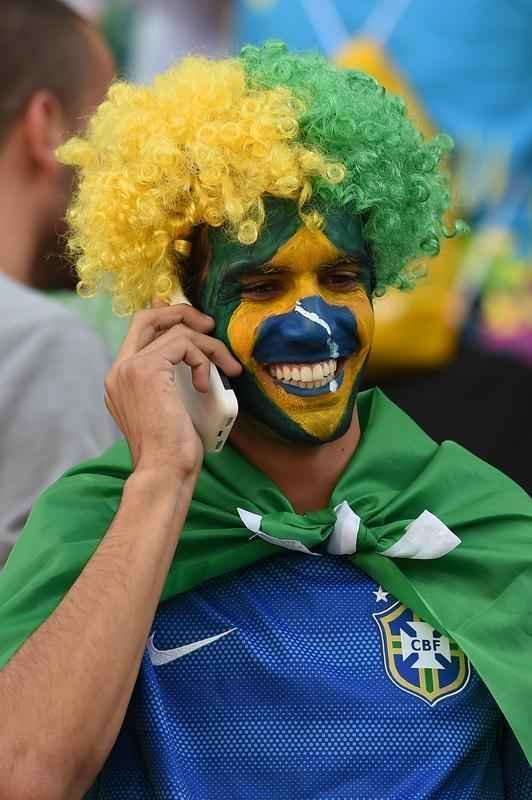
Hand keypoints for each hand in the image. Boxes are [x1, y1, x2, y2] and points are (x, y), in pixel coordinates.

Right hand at [105, 305, 241, 477]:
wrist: (163, 471)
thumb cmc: (172, 451)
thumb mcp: (173, 408)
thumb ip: (174, 382)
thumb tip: (194, 359)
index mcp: (120, 379)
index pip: (140, 332)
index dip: (167, 319)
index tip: (198, 327)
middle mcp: (119, 370)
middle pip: (147, 317)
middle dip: (182, 313)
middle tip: (210, 326)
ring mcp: (129, 369)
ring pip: (174, 331)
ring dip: (208, 346)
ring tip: (226, 368)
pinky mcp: (147, 370)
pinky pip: (183, 343)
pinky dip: (203, 359)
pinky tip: (204, 384)